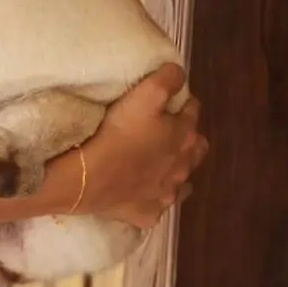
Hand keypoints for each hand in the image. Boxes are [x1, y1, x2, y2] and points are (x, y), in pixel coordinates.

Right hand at [75, 64, 207, 226]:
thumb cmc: (119, 132)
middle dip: (188, 140)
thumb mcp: (145, 95)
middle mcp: (182, 167)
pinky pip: (156, 206)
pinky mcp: (148, 213)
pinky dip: (153, 198)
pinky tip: (142, 193)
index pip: (193, 112)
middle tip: (168, 132)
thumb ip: (167, 80)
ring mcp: (166, 194)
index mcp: (185, 136)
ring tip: (158, 165)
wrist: (91, 176)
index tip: (171, 99)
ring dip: (174, 172)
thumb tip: (180, 73)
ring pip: (181, 183)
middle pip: (196, 150)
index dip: (184, 103)